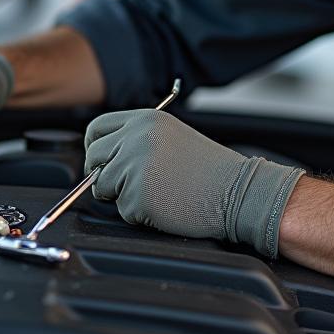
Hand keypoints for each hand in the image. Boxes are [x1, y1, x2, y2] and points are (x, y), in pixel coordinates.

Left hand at [84, 109, 303, 258]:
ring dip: (122, 195)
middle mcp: (135, 138)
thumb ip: (137, 138)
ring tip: (156, 192)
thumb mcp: (171, 136)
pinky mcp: (137, 196)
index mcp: (145, 120)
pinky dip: (137, 214)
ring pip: (103, 185)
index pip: (97, 128)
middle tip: (128, 184)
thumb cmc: (210, 171)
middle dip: (104, 174)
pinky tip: (163, 206)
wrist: (239, 192)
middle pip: (93, 157)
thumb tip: (105, 154)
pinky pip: (121, 210)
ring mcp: (134, 166)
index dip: (96, 148)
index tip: (103, 161)